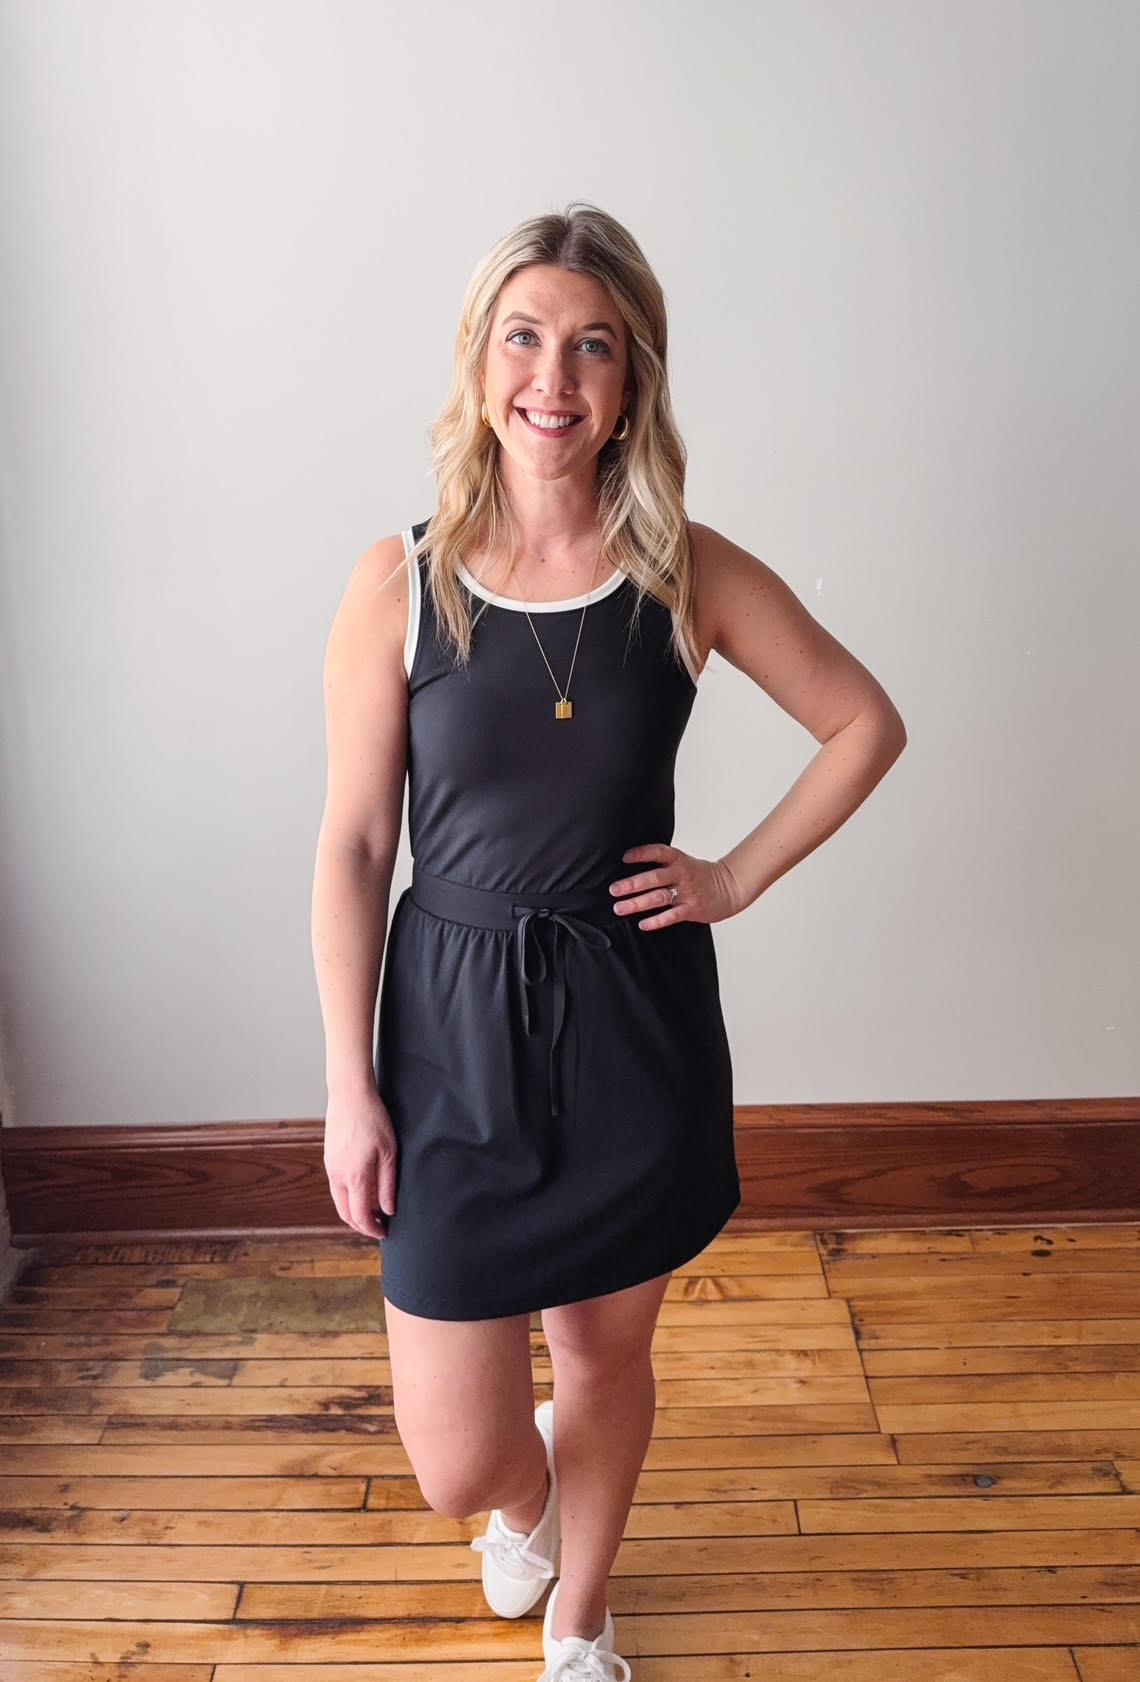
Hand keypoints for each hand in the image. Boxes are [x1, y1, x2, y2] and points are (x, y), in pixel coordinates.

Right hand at [323, 1085, 398, 1239]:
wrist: (349, 1095)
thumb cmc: (373, 1119)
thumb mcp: (389, 1152)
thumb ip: (388, 1184)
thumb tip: (388, 1210)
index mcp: (354, 1177)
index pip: (360, 1216)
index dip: (372, 1229)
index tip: (384, 1232)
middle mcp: (337, 1176)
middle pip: (345, 1213)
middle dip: (361, 1225)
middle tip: (379, 1226)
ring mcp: (330, 1168)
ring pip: (338, 1201)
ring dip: (353, 1212)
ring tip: (373, 1211)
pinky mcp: (329, 1159)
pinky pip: (336, 1187)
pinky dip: (347, 1197)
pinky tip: (362, 1191)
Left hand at [609, 843, 744, 929]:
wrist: (730, 887)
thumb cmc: (700, 875)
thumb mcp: (683, 862)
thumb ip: (662, 864)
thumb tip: (630, 868)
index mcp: (679, 860)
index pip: (658, 852)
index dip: (642, 854)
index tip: (624, 858)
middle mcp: (682, 874)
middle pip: (654, 878)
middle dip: (632, 884)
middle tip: (613, 890)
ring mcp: (687, 892)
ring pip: (659, 897)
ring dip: (637, 903)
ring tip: (619, 908)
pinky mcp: (692, 909)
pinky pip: (672, 916)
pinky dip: (657, 921)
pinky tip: (643, 924)